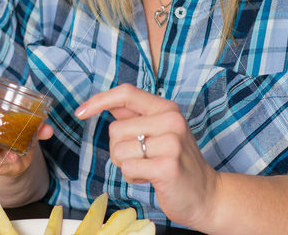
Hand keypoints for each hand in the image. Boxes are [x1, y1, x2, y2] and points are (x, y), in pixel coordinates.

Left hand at [75, 83, 219, 229]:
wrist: (206, 194)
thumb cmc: (177, 161)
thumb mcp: (161, 130)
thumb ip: (136, 115)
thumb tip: (106, 101)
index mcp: (166, 107)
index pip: (126, 93)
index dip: (100, 100)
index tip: (80, 111)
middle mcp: (171, 120)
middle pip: (116, 129)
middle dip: (119, 148)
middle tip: (142, 157)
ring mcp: (171, 142)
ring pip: (119, 150)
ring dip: (126, 164)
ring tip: (148, 167)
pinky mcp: (167, 166)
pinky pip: (127, 168)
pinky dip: (133, 177)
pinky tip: (151, 177)